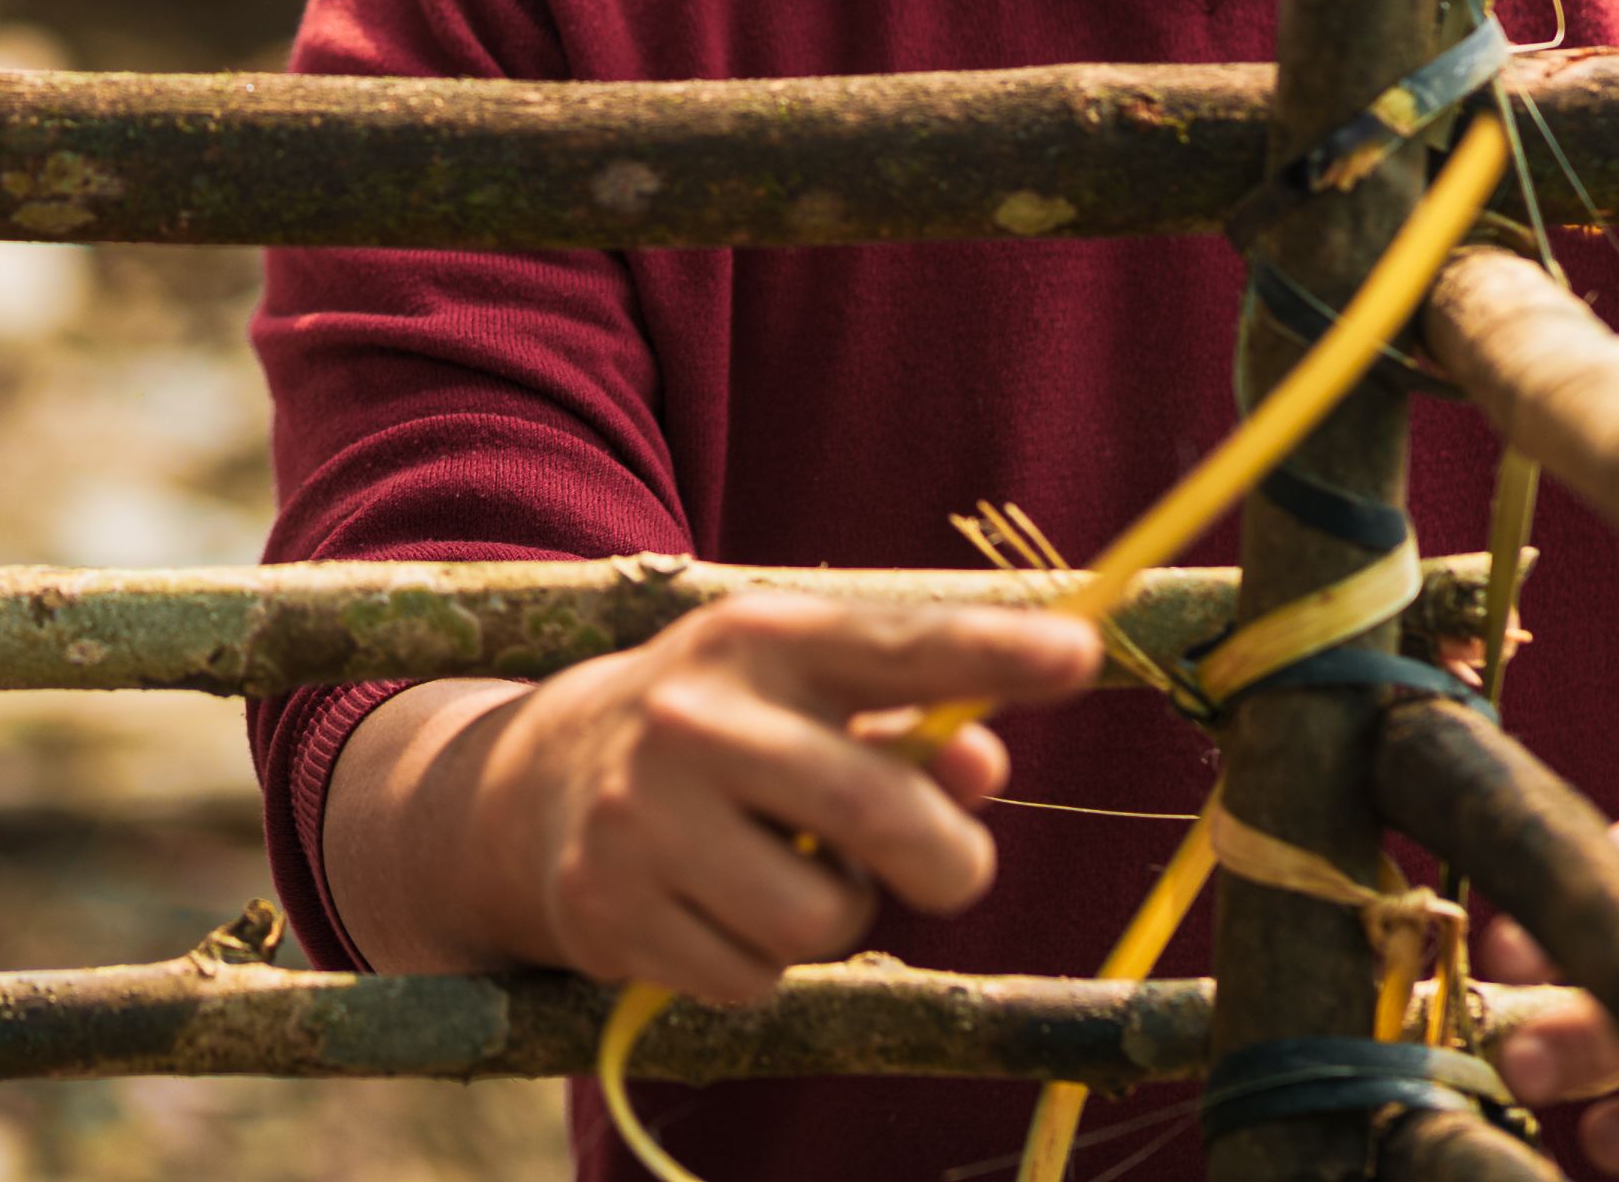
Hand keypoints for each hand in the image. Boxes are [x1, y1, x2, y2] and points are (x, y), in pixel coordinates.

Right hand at [448, 594, 1098, 1001]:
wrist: (536, 780)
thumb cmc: (723, 733)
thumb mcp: (806, 698)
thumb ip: (912, 728)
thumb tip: (981, 768)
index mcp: (759, 639)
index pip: (895, 644)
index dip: (993, 652)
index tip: (1082, 653)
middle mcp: (693, 715)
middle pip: (877, 810)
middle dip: (945, 862)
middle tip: (948, 870)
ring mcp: (640, 813)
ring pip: (820, 920)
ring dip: (837, 917)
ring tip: (790, 877)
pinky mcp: (608, 903)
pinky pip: (753, 979)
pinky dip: (760, 965)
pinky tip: (718, 911)